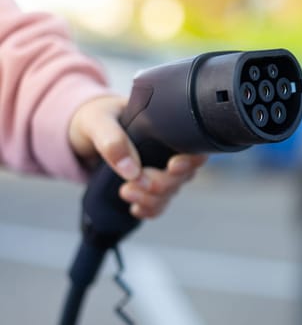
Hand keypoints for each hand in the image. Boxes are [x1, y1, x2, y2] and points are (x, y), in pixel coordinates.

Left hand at [68, 95, 206, 218]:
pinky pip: (158, 205)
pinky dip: (149, 210)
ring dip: (151, 199)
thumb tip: (131, 170)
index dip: (190, 162)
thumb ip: (112, 140)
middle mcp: (168, 152)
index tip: (172, 166)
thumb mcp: (97, 121)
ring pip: (170, 194)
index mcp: (165, 129)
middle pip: (182, 177)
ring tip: (125, 191)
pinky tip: (134, 207)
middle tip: (134, 180)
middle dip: (160, 184)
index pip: (193, 148)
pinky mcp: (147, 188)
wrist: (81, 133)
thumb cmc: (95, 117)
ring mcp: (159, 172)